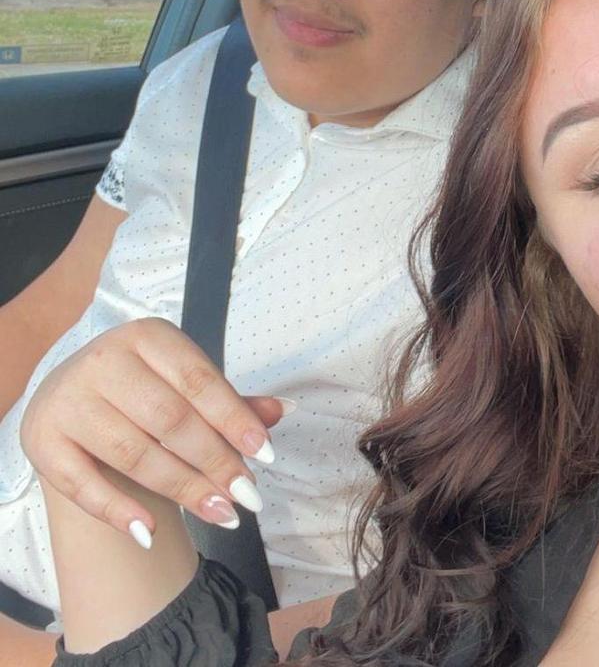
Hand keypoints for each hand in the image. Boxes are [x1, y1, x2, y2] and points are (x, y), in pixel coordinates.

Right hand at [21, 317, 289, 543]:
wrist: (75, 396)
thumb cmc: (147, 388)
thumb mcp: (187, 383)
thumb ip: (230, 401)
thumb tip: (285, 409)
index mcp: (148, 336)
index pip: (199, 380)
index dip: (234, 418)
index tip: (266, 455)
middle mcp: (103, 360)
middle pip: (169, 420)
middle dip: (215, 461)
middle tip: (249, 496)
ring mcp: (68, 400)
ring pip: (133, 453)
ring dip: (182, 488)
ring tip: (222, 514)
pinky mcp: (42, 440)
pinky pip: (82, 484)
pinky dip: (117, 511)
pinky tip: (150, 533)